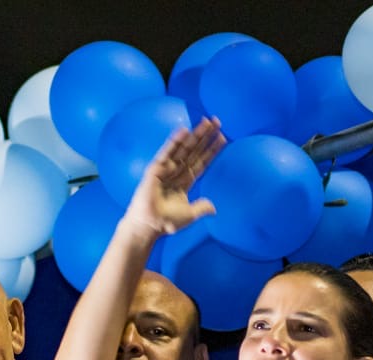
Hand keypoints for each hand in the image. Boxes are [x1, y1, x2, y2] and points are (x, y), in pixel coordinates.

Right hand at [122, 118, 225, 238]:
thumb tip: (214, 208)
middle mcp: (177, 172)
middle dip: (206, 137)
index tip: (223, 138)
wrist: (149, 225)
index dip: (212, 150)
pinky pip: (167, 153)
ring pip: (184, 149)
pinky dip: (175, 142)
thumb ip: (201, 207)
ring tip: (207, 121)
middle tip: (218, 121)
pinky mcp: (156, 169)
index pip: (201, 162)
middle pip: (195, 151)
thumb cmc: (166, 222)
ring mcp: (166, 169)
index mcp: (185, 182)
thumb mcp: (189, 215)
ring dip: (195, 135)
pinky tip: (184, 131)